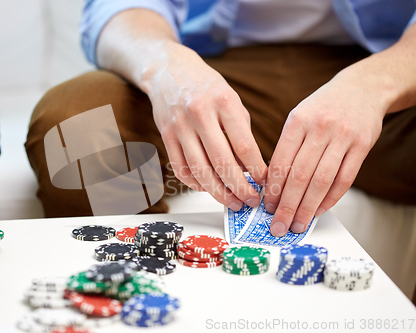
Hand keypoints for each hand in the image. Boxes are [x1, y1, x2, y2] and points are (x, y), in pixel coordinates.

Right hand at [146, 43, 267, 210]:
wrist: (168, 70)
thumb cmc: (205, 86)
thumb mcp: (231, 99)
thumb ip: (241, 132)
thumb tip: (251, 168)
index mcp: (223, 101)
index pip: (244, 145)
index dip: (257, 169)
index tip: (265, 182)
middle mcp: (200, 113)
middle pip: (222, 162)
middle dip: (239, 187)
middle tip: (251, 200)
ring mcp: (180, 126)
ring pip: (200, 170)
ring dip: (218, 192)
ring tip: (232, 202)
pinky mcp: (166, 135)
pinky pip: (180, 168)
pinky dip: (195, 183)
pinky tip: (207, 188)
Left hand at [264, 68, 385, 236]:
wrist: (362, 88)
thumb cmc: (322, 107)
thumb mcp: (298, 117)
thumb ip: (287, 146)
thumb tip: (273, 184)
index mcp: (297, 122)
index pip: (280, 162)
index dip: (272, 189)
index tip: (267, 207)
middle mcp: (319, 128)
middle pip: (300, 176)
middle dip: (287, 205)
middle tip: (279, 225)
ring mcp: (342, 137)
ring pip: (322, 181)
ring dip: (308, 208)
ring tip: (298, 224)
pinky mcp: (362, 145)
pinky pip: (344, 179)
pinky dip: (331, 198)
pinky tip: (319, 210)